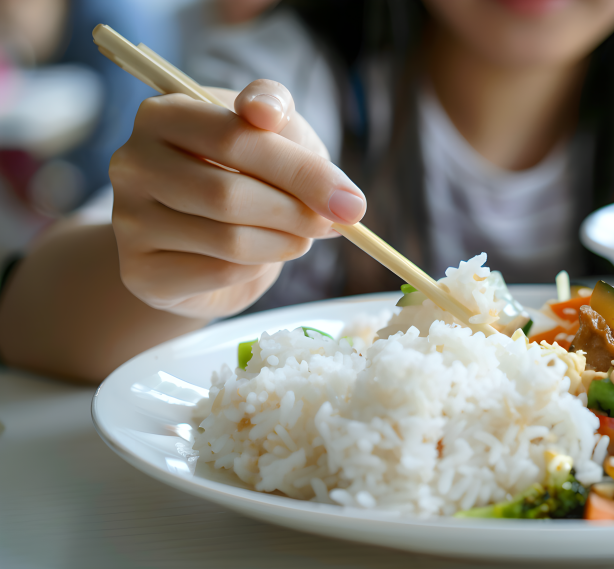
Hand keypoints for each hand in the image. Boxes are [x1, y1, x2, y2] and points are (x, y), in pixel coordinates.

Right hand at [109, 80, 365, 317]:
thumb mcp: (277, 133)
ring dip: (284, 243)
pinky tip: (261, 257)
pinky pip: (218, 273)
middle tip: (331, 224)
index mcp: (162, 113)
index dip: (301, 172)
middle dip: (296, 213)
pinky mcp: (139, 272)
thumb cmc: (251, 171)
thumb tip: (277, 125)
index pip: (235, 138)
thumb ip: (281, 116)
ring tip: (301, 238)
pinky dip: (257, 269)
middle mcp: (132, 162)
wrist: (211, 237)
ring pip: (227, 239)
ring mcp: (127, 219)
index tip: (351, 202)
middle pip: (228, 194)